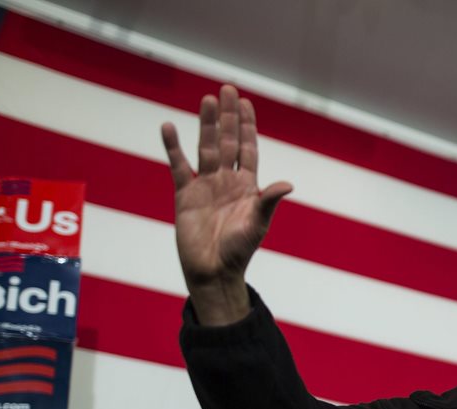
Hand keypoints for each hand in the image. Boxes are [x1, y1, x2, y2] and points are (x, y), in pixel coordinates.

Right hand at [160, 85, 292, 324]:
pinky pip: (178, 166)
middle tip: (227, 89)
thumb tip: (288, 184)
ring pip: (204, 148)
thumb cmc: (239, 251)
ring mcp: (205, 185)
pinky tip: (168, 127)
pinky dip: (172, 147)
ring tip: (206, 99)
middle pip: (226, 141)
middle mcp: (226, 181)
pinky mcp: (185, 194)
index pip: (248, 148)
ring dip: (205, 124)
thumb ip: (269, 201)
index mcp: (247, 186)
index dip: (247, 126)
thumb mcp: (257, 224)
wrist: (213, 271)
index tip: (246, 103)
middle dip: (227, 116)